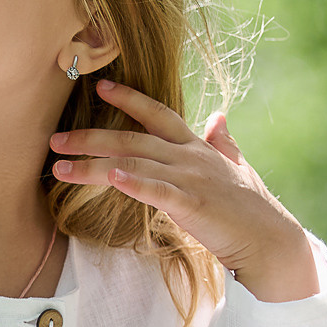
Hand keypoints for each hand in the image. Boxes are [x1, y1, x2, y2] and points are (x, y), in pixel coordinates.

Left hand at [48, 80, 319, 302]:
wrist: (271, 241)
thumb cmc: (251, 209)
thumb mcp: (237, 168)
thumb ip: (224, 142)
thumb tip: (219, 117)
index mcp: (197, 147)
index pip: (158, 114)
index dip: (130, 98)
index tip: (101, 85)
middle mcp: (190, 157)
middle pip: (132, 139)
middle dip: (90, 138)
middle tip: (55, 140)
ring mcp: (191, 178)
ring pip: (134, 164)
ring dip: (93, 165)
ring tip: (60, 167)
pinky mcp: (193, 204)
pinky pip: (158, 191)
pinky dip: (134, 183)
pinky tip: (111, 178)